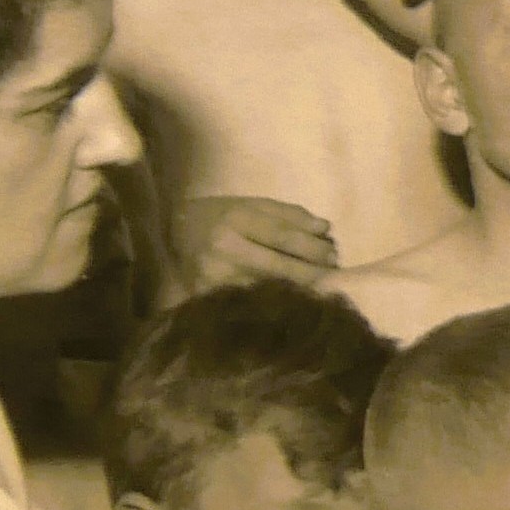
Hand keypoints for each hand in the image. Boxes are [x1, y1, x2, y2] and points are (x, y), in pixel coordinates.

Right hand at [173, 194, 339, 292]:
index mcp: (237, 219)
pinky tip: (290, 304)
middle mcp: (224, 248)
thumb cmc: (223, 215)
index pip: (282, 236)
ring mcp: (214, 276)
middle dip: (309, 273)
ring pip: (264, 288)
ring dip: (295, 291)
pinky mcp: (206, 296)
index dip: (311, 248)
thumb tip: (325, 228)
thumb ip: (289, 215)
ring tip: (319, 292)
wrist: (175, 231)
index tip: (334, 255)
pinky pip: (247, 302)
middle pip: (276, 266)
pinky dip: (271, 303)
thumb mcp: (254, 204)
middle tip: (333, 277)